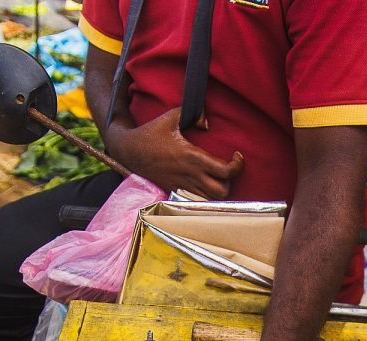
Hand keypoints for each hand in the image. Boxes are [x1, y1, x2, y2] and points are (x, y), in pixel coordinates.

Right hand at [107, 107, 243, 197]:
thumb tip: (207, 122)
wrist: (129, 151)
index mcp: (192, 157)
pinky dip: (205, 197)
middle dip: (230, 182)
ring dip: (218, 191)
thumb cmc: (150, 133)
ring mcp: (182, 185)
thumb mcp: (171, 117)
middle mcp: (189, 175)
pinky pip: (195, 201)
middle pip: (222, 191)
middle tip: (227, 170)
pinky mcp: (174, 190)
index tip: (236, 156)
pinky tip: (204, 185)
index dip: (237, 165)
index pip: (225, 170)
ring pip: (210, 200)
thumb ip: (193, 114)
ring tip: (217, 178)